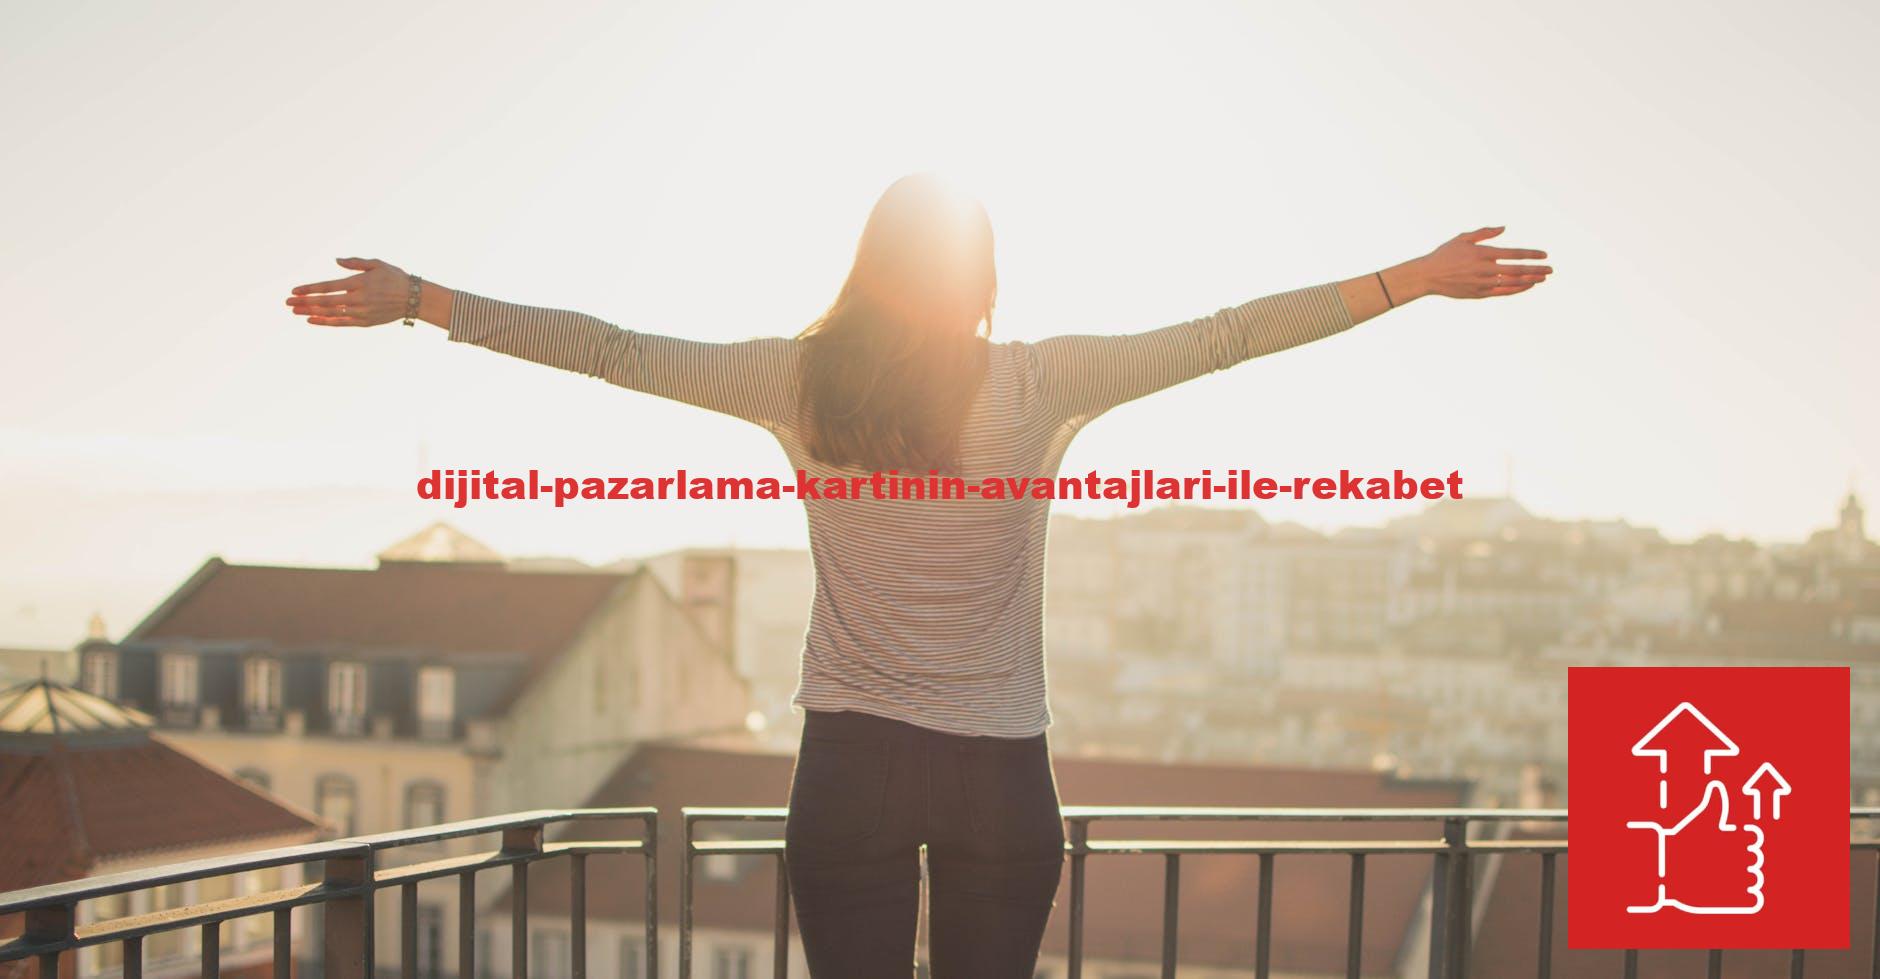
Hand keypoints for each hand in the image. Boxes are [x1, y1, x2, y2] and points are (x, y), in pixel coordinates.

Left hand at [285, 257, 414, 326]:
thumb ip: (355, 263)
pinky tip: (312, 320)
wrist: (414, 298)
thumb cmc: (395, 277)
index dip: (310, 289)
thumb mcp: (376, 264)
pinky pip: (341, 323)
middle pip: (325, 302)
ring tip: (295, 311)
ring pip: (331, 314)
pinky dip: (326, 322)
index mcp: (359, 283)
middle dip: (305, 302)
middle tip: (287, 302)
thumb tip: (336, 261)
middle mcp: (359, 299)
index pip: (328, 286)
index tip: (294, 291)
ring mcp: (361, 312)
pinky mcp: (365, 322)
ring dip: (311, 312)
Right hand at [1403, 227, 1551, 299]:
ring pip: (1513, 283)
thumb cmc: (1445, 255)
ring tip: (1542, 278)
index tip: (1544, 255)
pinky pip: (1503, 292)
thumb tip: (1503, 228)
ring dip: (1530, 280)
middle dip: (1537, 270)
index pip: (1514, 254)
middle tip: (1550, 269)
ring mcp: (1483, 283)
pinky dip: (1517, 289)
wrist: (1427, 276)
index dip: (1531, 255)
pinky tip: (1526, 286)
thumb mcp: (1463, 238)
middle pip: (1518, 270)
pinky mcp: (1479, 294)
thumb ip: (1484, 232)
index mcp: (1483, 253)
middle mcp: (1485, 269)